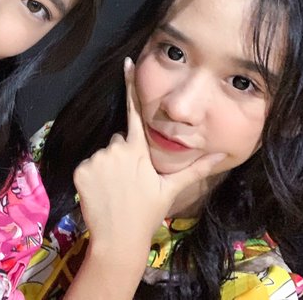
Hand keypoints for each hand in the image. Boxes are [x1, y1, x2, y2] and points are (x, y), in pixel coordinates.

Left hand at [73, 58, 224, 268]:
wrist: (119, 239)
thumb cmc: (146, 214)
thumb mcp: (170, 190)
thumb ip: (196, 170)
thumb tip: (221, 156)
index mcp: (138, 150)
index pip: (134, 111)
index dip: (130, 86)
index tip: (127, 62)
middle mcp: (116, 148)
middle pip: (119, 141)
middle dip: (124, 155)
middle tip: (130, 181)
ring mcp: (96, 159)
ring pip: (103, 154)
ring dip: (108, 167)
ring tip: (116, 190)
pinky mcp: (80, 170)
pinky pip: (87, 166)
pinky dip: (92, 177)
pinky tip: (101, 192)